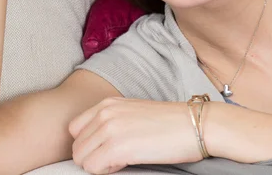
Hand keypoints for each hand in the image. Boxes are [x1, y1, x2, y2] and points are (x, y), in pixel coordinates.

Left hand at [68, 97, 203, 173]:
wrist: (196, 125)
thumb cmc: (171, 123)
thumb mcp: (134, 112)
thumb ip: (112, 121)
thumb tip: (96, 142)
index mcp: (108, 103)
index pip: (75, 129)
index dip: (90, 143)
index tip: (109, 147)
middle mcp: (105, 113)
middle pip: (77, 146)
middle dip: (93, 156)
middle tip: (119, 156)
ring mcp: (109, 129)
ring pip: (81, 159)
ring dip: (99, 164)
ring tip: (124, 158)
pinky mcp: (116, 147)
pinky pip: (93, 169)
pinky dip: (107, 171)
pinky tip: (128, 162)